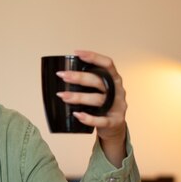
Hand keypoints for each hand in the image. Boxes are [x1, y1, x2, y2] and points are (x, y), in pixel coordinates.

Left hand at [55, 50, 126, 165]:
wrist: (114, 128)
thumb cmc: (102, 106)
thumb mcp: (99, 91)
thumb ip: (88, 84)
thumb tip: (62, 76)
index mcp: (114, 80)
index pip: (108, 64)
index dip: (94, 57)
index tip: (77, 53)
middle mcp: (118, 91)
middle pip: (99, 81)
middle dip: (79, 77)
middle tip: (63, 76)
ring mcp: (118, 106)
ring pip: (98, 99)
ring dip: (79, 97)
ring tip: (63, 96)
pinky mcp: (115, 121)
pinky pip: (101, 120)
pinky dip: (88, 118)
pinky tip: (77, 115)